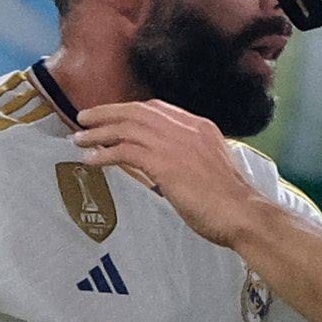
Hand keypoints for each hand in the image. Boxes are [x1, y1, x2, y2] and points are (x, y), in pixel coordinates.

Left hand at [73, 100, 269, 245]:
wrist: (242, 213)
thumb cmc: (229, 201)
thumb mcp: (210, 167)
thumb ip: (189, 159)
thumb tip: (166, 167)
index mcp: (200, 127)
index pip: (158, 108)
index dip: (129, 110)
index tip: (111, 115)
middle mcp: (186, 129)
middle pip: (137, 111)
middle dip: (107, 113)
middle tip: (84, 118)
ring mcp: (175, 144)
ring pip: (127, 128)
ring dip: (99, 133)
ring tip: (79, 139)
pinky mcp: (164, 163)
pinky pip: (125, 151)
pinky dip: (104, 153)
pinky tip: (91, 159)